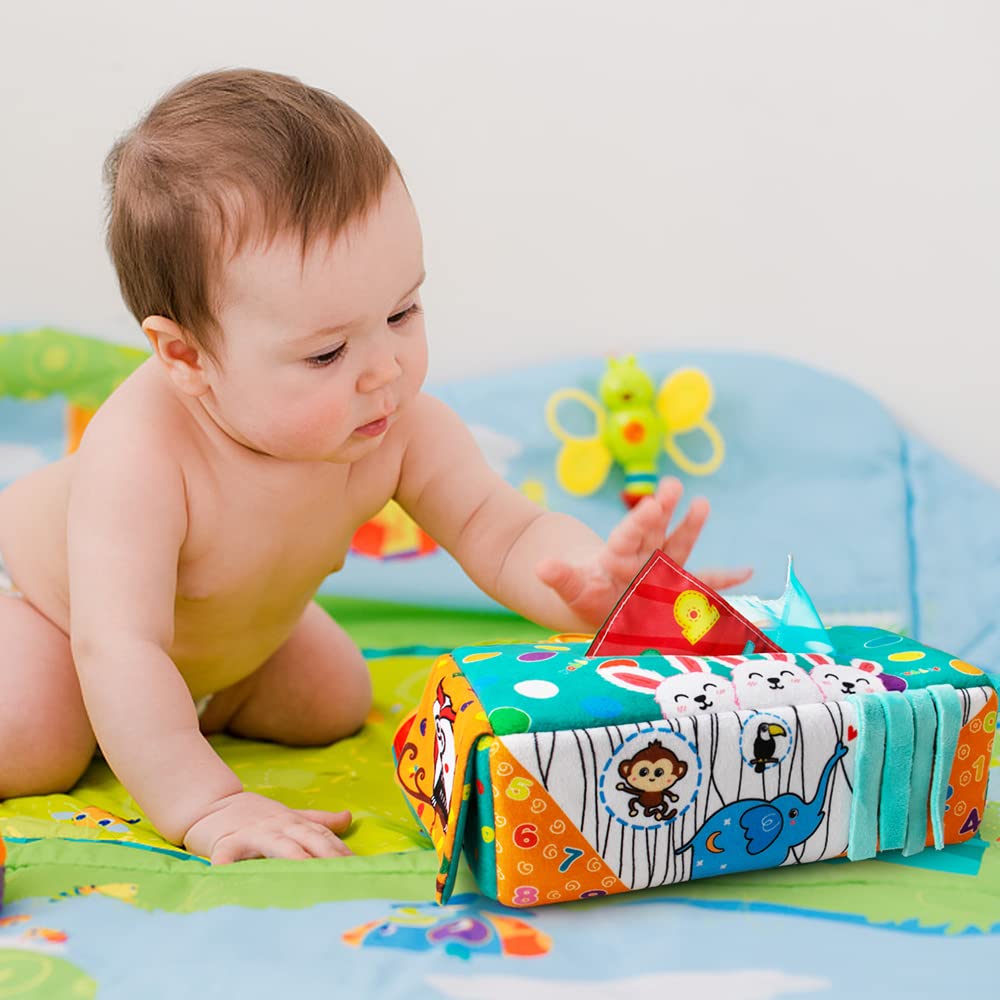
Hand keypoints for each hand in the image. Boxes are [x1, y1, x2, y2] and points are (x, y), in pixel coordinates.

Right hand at [183, 790, 352, 863]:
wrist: (213, 804)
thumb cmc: (255, 816)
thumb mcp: (289, 816)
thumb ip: (318, 820)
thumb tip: (348, 818)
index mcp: (294, 822)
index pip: (323, 836)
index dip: (341, 850)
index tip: (359, 867)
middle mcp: (278, 826)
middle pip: (308, 839)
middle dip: (328, 855)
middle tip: (344, 874)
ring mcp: (253, 833)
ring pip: (278, 845)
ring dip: (294, 858)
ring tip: (308, 873)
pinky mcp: (226, 842)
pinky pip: (227, 854)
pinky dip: (229, 866)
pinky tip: (232, 878)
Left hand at [536, 477, 752, 628]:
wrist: (597, 595)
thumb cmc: (585, 592)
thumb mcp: (570, 586)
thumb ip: (560, 578)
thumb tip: (542, 567)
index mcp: (616, 555)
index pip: (627, 535)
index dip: (638, 522)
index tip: (651, 504)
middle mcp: (641, 556)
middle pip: (653, 530)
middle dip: (664, 510)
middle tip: (671, 486)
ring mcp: (660, 566)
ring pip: (676, 545)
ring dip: (689, 527)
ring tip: (702, 503)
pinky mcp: (674, 582)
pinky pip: (700, 581)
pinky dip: (722, 579)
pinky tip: (747, 571)